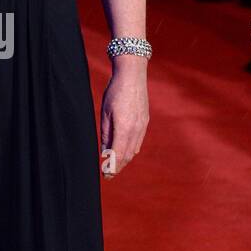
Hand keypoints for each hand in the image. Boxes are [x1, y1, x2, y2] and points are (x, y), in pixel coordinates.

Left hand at [100, 61, 148, 178]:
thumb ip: (106, 134)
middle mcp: (136, 128)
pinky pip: (138, 141)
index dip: (112, 167)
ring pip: (134, 149)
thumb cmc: (115, 92)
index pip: (119, 154)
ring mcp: (143, 125)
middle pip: (128, 155)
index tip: (105, 175)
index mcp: (124, 127)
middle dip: (118, 167)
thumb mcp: (105, 113)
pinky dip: (131, 150)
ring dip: (125, 160)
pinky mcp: (145, 121)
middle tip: (108, 175)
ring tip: (114, 166)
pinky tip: (124, 152)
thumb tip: (105, 152)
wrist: (133, 75)